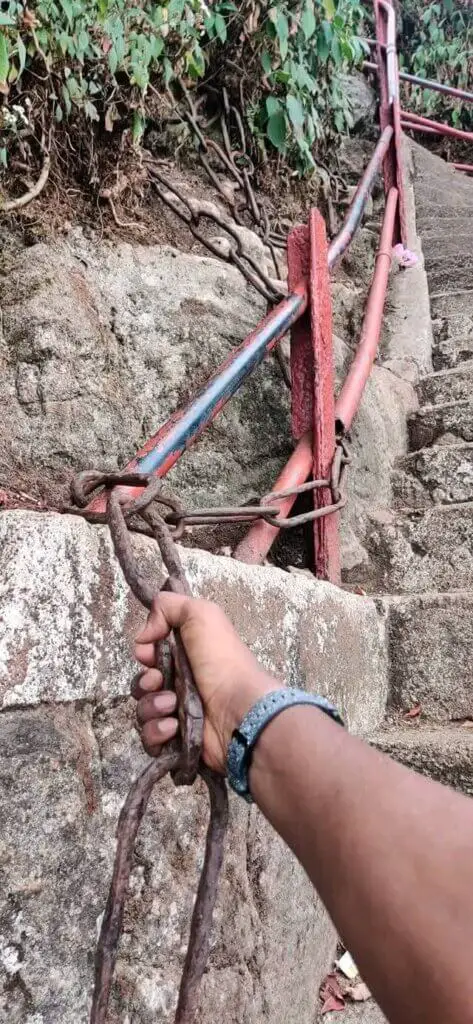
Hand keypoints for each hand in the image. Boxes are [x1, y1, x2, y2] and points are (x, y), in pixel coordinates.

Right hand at [133, 593, 279, 773]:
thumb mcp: (201, 614)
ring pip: (143, 711)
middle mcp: (183, 684)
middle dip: (145, 682)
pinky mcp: (177, 741)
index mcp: (187, 656)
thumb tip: (143, 636)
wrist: (240, 709)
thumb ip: (168, 607)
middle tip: (160, 682)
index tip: (147, 655)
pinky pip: (150, 738)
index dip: (144, 654)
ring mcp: (179, 714)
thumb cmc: (222, 660)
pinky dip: (157, 732)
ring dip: (152, 706)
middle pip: (143, 684)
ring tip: (172, 705)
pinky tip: (173, 727)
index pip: (151, 656)